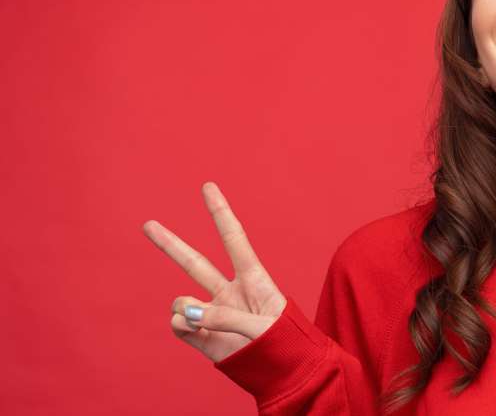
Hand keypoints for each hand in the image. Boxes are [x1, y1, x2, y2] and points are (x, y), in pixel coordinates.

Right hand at [142, 181, 286, 362]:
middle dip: (171, 244)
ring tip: (206, 324)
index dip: (220, 212)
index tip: (208, 186)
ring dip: (186, 309)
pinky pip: (178, 324)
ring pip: (182, 299)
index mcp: (254, 279)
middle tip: (148, 224)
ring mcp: (213, 313)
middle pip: (195, 262)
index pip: (233, 239)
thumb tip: (184, 313)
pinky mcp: (202, 335)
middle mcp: (230, 292)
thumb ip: (224, 318)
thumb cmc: (286, 343)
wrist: (285, 372)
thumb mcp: (264, 327)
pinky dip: (180, 326)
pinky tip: (194, 331)